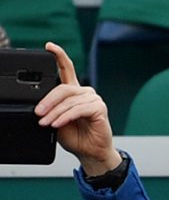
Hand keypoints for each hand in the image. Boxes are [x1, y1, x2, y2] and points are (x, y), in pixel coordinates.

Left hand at [35, 42, 120, 175]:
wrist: (90, 153)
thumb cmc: (76, 137)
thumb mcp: (57, 120)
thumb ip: (52, 109)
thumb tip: (40, 105)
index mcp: (74, 92)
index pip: (67, 69)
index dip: (59, 55)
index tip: (48, 46)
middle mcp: (85, 92)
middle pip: (63, 88)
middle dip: (47, 101)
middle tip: (38, 113)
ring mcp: (94, 99)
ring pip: (68, 101)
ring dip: (55, 113)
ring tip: (47, 123)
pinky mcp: (99, 108)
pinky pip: (77, 110)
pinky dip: (65, 117)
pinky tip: (58, 124)